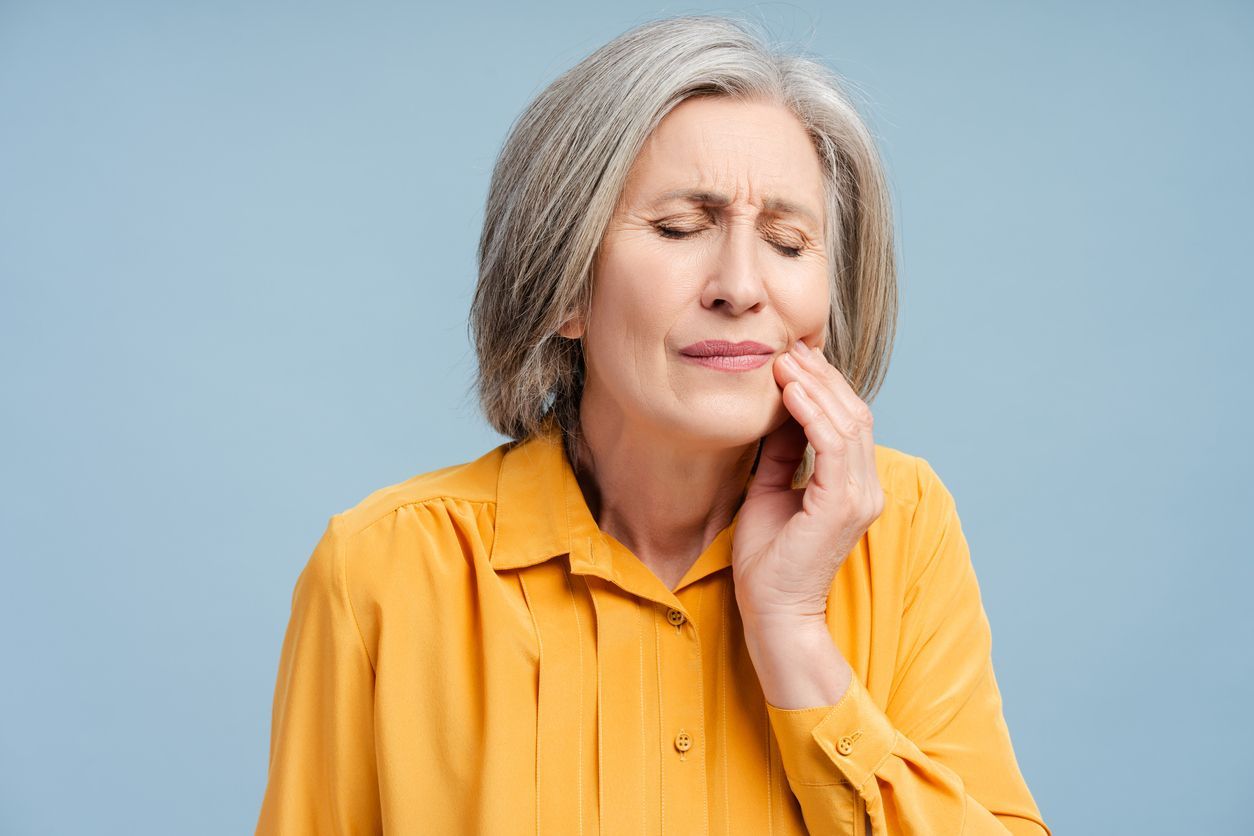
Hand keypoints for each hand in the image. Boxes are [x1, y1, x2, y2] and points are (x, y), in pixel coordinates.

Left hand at [732, 339, 885, 627]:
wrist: (772, 611)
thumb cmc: (769, 560)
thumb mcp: (770, 490)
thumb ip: (782, 453)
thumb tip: (780, 411)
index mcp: (852, 485)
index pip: (848, 420)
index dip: (824, 385)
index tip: (791, 357)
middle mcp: (865, 488)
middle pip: (853, 413)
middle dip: (821, 376)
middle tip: (788, 347)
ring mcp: (858, 497)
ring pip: (848, 423)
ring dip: (816, 386)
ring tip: (785, 360)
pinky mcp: (842, 506)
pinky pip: (832, 445)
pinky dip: (813, 413)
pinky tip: (790, 391)